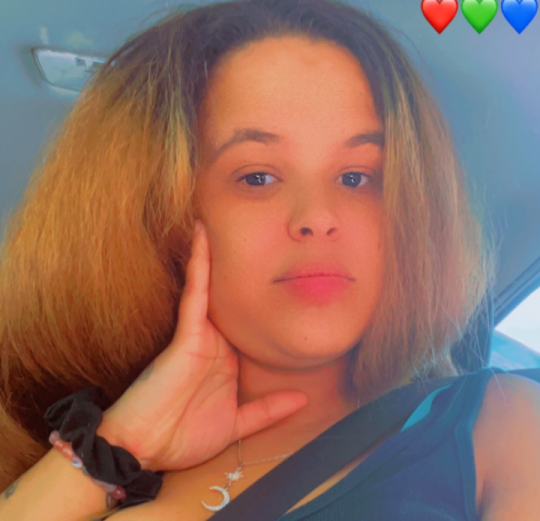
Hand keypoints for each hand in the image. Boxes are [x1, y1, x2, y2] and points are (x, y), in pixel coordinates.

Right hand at [98, 220, 307, 471]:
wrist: (144, 450)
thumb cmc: (184, 437)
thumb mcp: (236, 424)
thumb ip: (268, 411)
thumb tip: (303, 399)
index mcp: (225, 359)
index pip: (247, 323)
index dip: (262, 300)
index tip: (284, 276)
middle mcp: (214, 341)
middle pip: (232, 297)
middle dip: (243, 265)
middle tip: (261, 231)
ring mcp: (199, 333)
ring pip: (212, 285)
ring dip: (216, 252)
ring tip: (223, 216)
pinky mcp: (186, 332)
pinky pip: (195, 291)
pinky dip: (198, 263)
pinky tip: (202, 234)